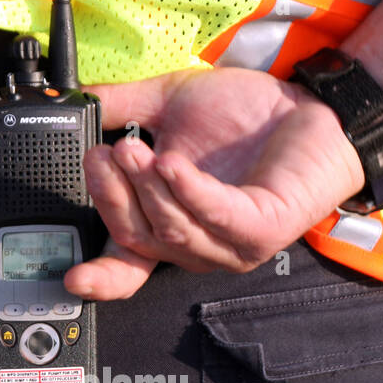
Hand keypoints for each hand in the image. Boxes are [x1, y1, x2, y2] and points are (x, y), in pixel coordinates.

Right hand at [66, 67, 365, 299]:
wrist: (312, 109)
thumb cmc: (247, 116)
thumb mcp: (171, 106)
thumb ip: (124, 108)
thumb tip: (79, 104)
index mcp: (170, 227)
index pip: (128, 267)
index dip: (99, 278)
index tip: (71, 277)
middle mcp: (198, 247)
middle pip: (139, 238)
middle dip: (114, 196)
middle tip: (107, 153)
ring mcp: (231, 247)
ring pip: (172, 229)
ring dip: (147, 188)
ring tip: (135, 148)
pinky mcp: (261, 232)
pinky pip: (215, 216)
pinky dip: (189, 191)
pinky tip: (172, 164)